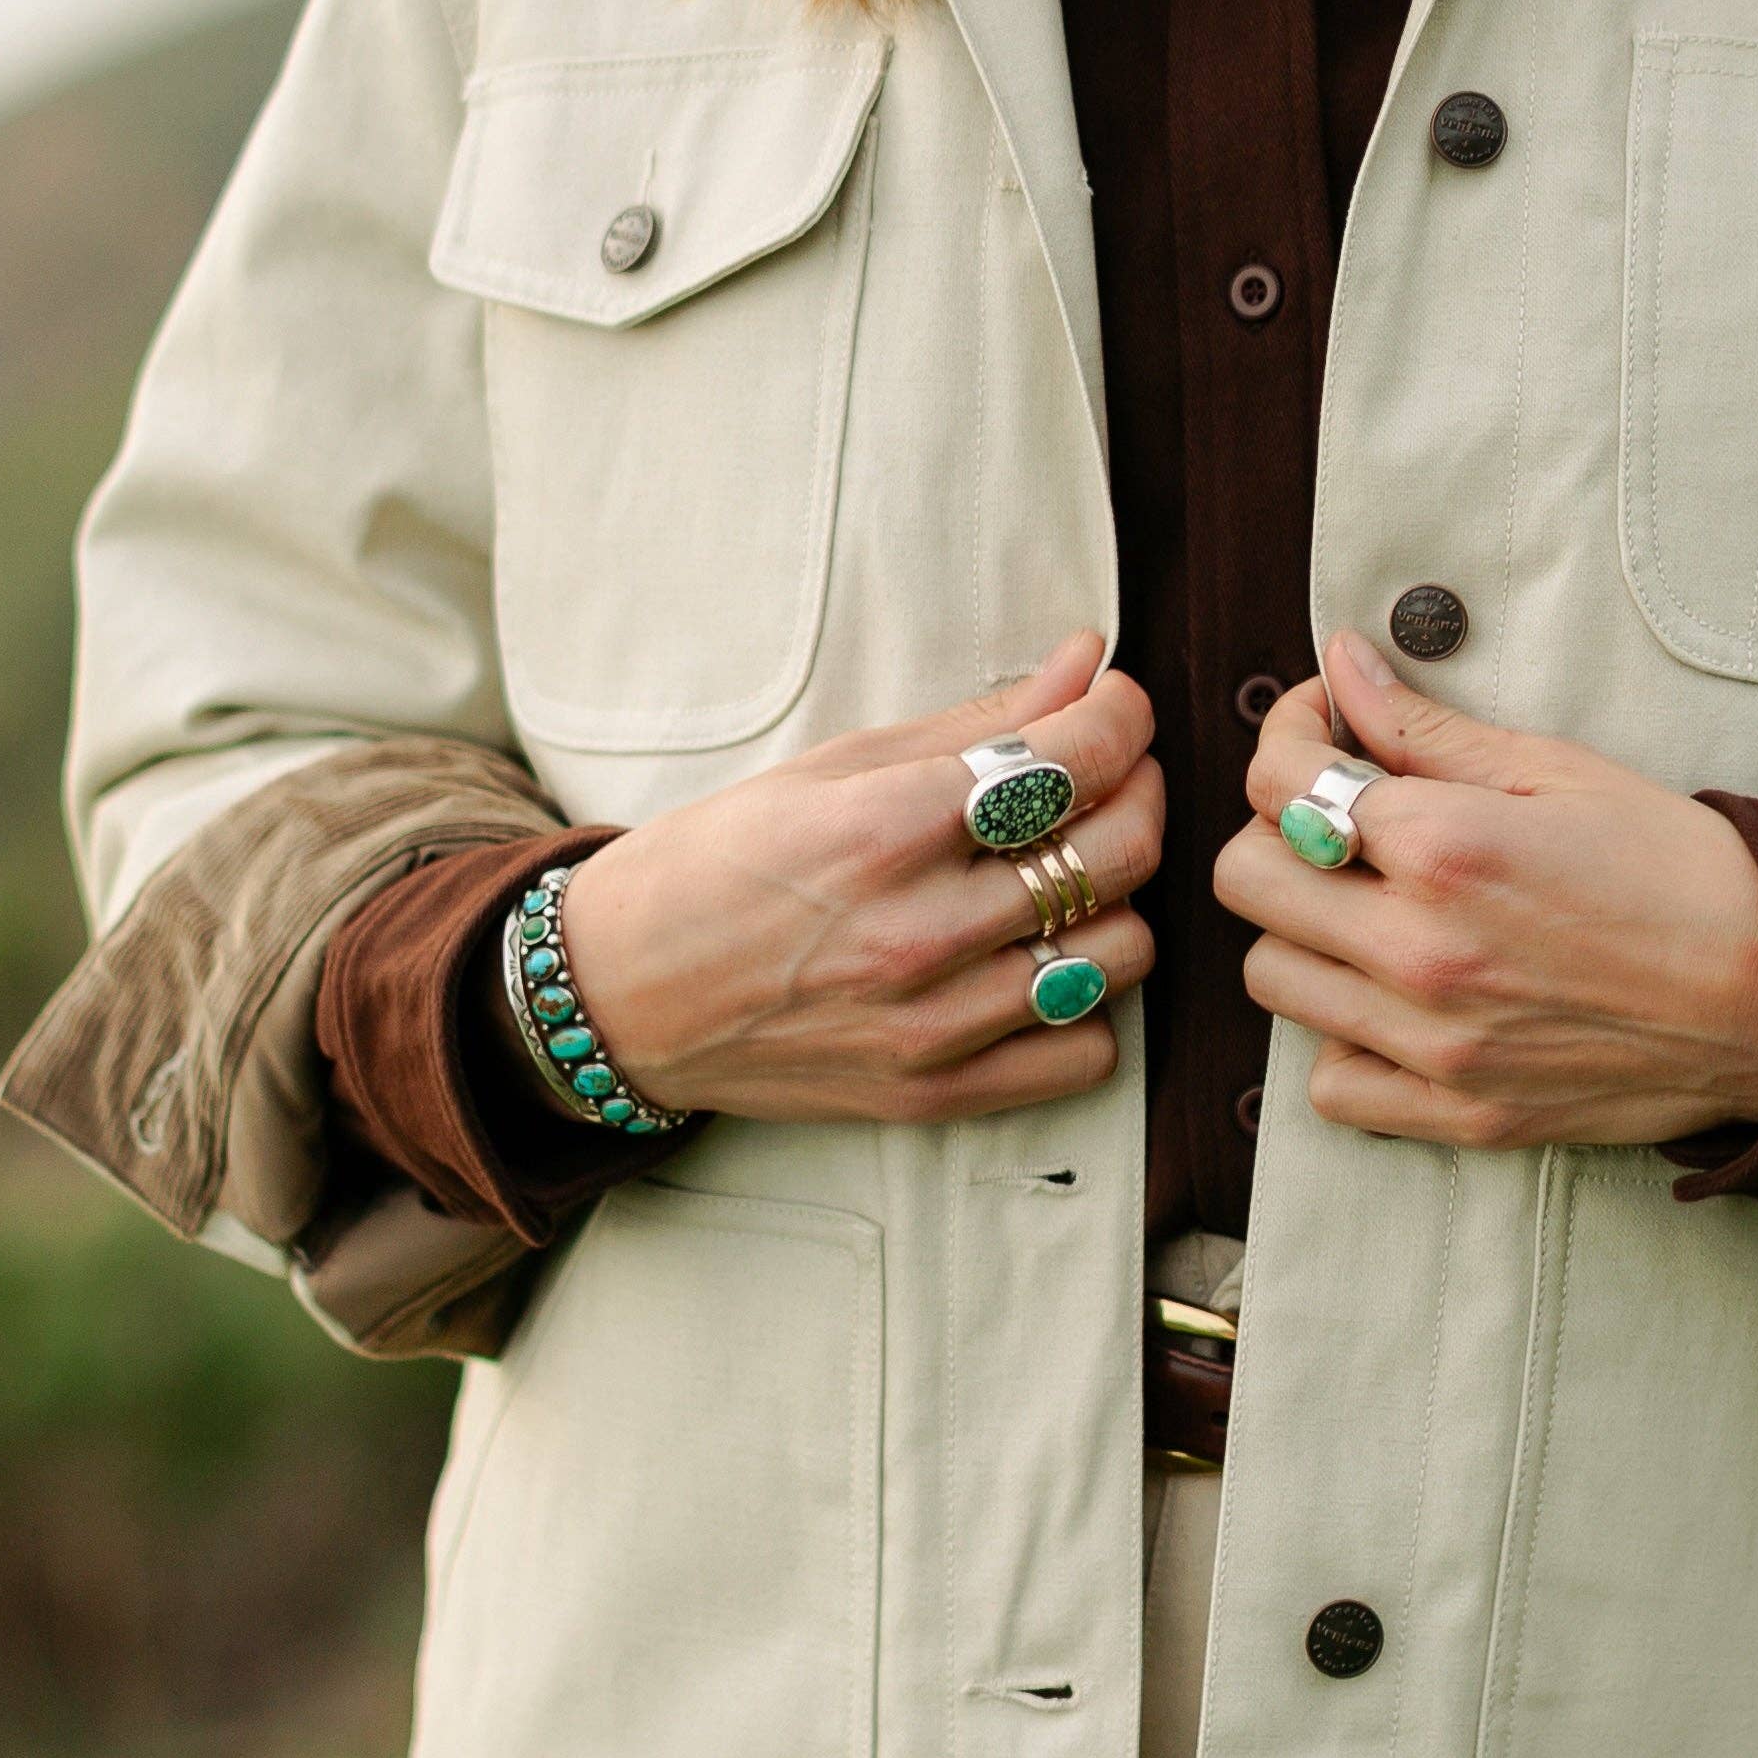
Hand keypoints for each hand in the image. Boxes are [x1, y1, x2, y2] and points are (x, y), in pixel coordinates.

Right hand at [561, 634, 1160, 1124]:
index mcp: (882, 830)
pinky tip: (1039, 960)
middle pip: (1119, 851)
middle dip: (1137, 790)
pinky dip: (1086, 1001)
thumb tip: (1085, 662)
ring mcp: (929, 1026)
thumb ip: (978, 721)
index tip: (1115, 706)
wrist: (620, 995)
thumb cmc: (718, 862)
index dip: (1121, 716)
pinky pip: (1086, 1051)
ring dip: (1115, 899)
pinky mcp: (933, 1095)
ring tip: (1065, 871)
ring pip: (1122, 951)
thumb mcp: (834, 766)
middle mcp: (915, 933)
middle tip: (1107, 775)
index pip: (1074, 760)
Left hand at [1214, 630, 1757, 1151]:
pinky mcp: (1459, 1114)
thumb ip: (1424, 726)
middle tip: (1338, 818)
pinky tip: (1394, 999)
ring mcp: (1434, 1043)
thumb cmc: (1676, 867)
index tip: (1322, 727)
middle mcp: (1419, 949)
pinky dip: (1342, 1040)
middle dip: (1277, 830)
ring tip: (1370, 906)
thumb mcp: (1554, 769)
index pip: (1277, 780)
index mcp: (1443, 846)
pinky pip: (1329, 1084)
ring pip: (1272, 977)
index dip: (1287, 734)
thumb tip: (1340, 666)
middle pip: (1246, 879)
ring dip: (1303, 930)